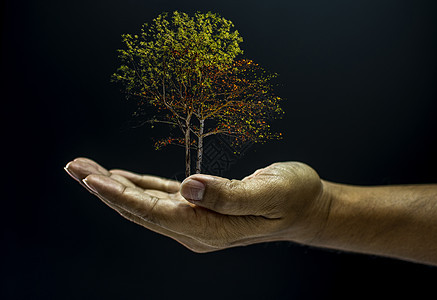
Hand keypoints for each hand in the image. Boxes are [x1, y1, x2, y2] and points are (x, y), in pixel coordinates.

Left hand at [64, 158, 328, 251]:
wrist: (306, 209)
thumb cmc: (293, 197)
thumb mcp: (268, 192)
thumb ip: (228, 195)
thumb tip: (188, 187)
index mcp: (209, 228)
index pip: (154, 212)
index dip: (120, 196)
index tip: (90, 178)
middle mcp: (195, 228)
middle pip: (140, 209)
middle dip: (105, 188)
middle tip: (74, 167)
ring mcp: (195, 220)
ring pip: (145, 203)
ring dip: (115, 186)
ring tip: (86, 169)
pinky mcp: (199, 208)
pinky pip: (160, 197)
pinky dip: (137, 186)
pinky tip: (121, 178)